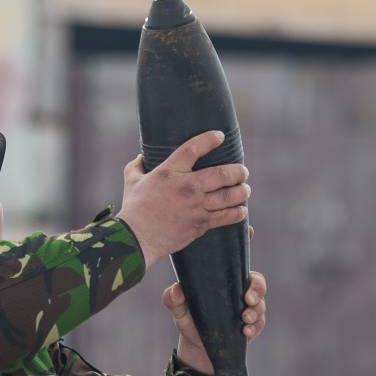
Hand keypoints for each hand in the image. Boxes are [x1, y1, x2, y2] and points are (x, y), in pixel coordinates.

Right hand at [115, 130, 249, 266]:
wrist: (136, 239)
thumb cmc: (133, 209)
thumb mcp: (131, 180)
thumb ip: (137, 165)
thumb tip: (141, 157)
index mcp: (169, 172)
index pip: (193, 148)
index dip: (209, 140)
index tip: (219, 136)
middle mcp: (186, 187)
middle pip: (222, 174)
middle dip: (238, 172)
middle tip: (242, 172)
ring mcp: (196, 206)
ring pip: (229, 196)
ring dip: (241, 192)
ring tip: (244, 189)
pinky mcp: (200, 224)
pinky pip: (226, 217)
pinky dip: (237, 213)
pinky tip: (241, 210)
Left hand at [164, 269, 266, 375]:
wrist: (196, 348)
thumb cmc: (189, 321)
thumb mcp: (179, 310)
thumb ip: (173, 299)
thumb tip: (176, 289)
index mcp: (227, 285)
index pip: (247, 276)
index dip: (253, 281)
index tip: (246, 291)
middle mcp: (240, 296)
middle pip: (259, 288)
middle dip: (257, 294)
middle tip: (248, 302)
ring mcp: (247, 313)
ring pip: (260, 308)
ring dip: (255, 314)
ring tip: (245, 321)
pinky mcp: (250, 329)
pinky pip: (258, 326)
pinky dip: (254, 329)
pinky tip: (246, 333)